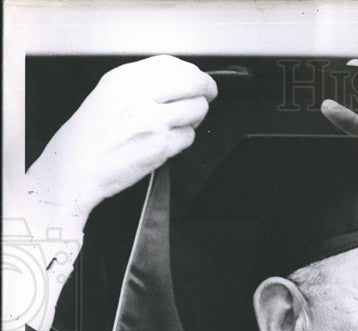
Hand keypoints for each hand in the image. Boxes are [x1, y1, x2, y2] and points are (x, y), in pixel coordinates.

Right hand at [25, 55, 216, 223]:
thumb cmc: (90, 136)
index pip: (172, 64)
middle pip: (193, 82)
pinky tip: (166, 143)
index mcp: (124, 79)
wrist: (76, 167)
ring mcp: (152, 120)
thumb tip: (177, 80)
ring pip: (197, 109)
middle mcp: (139, 95)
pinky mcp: (161, 145)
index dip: (192, 72)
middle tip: (208, 97)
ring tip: (179, 123)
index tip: (197, 80)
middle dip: (207, 90)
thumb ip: (141, 84)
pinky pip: (189, 137)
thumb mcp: (108, 95)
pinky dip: (183, 140)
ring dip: (195, 117)